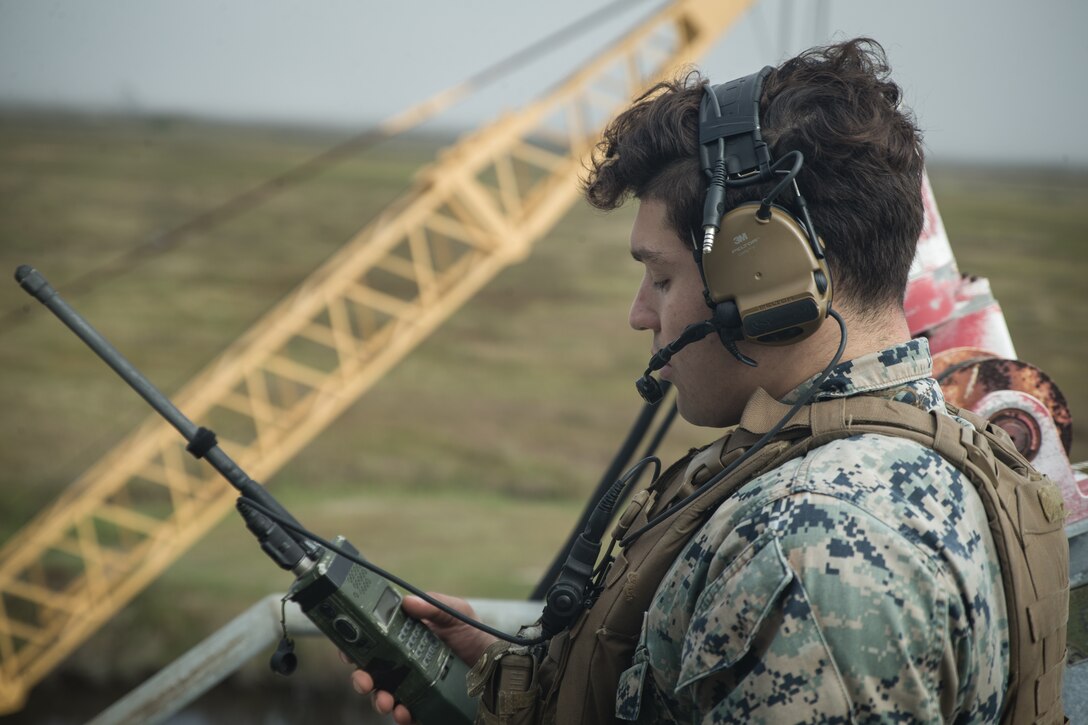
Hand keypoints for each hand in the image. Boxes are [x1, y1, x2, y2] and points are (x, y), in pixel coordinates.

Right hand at [346, 592, 496, 723]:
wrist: (499, 664)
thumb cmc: (474, 634)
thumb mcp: (456, 613)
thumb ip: (433, 606)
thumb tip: (407, 602)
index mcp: (404, 638)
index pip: (371, 642)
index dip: (355, 647)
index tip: (348, 650)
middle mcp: (403, 664)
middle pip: (370, 673)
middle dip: (360, 678)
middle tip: (364, 680)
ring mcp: (412, 687)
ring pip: (383, 696)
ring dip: (378, 700)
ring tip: (387, 701)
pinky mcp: (424, 706)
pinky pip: (405, 715)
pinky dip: (400, 716)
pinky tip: (404, 712)